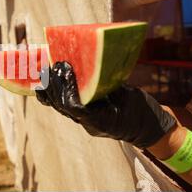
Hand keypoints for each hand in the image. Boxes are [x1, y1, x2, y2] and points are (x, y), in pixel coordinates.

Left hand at [36, 62, 176, 147]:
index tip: (66, 70)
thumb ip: (110, 84)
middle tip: (55, 64)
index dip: (67, 88)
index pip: (74, 107)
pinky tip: (45, 80)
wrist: (145, 127)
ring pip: (57, 105)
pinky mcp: (80, 115)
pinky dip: (52, 92)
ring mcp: (82, 120)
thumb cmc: (141, 111)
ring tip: (47, 68)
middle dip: (55, 84)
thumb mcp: (129, 97)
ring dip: (49, 86)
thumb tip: (95, 63)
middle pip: (61, 104)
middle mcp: (86, 122)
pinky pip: (62, 105)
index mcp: (99, 120)